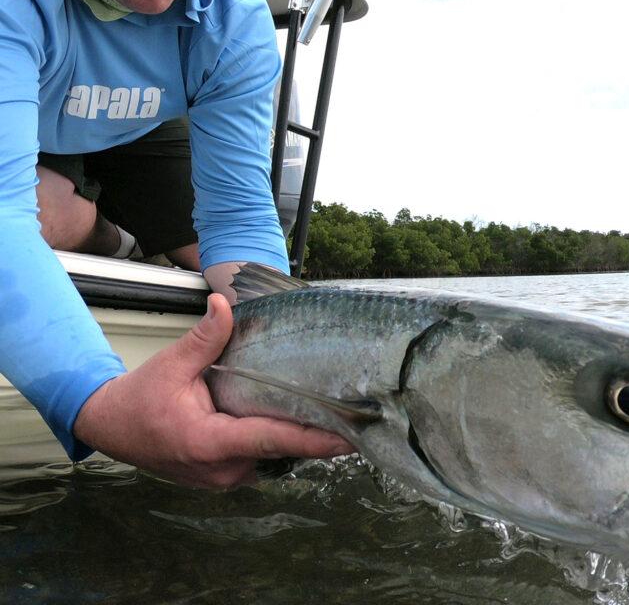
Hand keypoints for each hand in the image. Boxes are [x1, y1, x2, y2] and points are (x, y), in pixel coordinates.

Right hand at [73, 293, 353, 488]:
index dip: (314, 439)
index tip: (349, 437)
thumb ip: (204, 338)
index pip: (272, 439)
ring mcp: (226, 478)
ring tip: (343, 415)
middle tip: (362, 415)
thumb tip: (223, 304)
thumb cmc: (140, 399)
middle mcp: (223, 469)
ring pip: (277, 459)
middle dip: (320, 436)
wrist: (112, 428)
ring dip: (304, 440)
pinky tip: (308, 421)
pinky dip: (284, 442)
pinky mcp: (227, 476)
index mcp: (209, 443)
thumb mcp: (171, 364)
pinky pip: (265, 460)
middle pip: (283, 451)